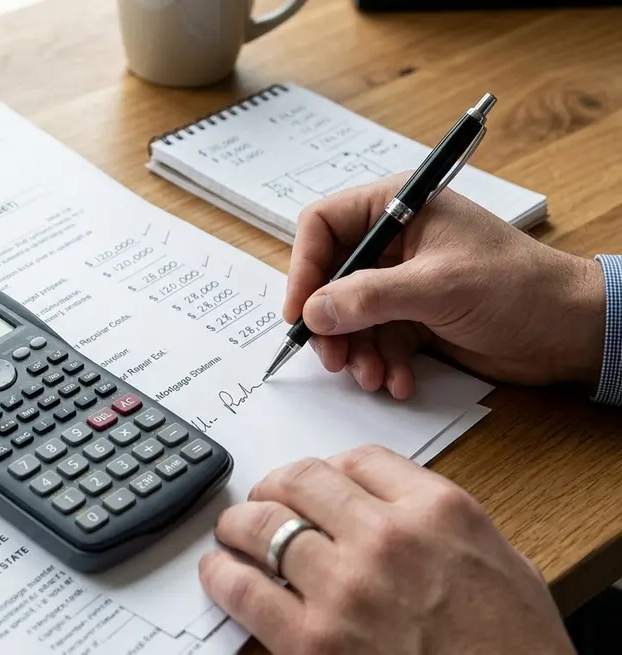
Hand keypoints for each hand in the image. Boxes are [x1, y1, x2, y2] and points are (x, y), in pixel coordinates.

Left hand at [198, 446, 573, 654]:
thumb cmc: (519, 650)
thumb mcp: (503, 563)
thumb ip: (440, 524)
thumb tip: (387, 507)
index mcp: (439, 511)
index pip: (360, 460)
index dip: (329, 469)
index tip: (317, 483)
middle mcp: (387, 537)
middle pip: (301, 480)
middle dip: (274, 487)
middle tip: (263, 501)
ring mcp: (346, 587)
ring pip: (262, 524)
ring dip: (239, 525)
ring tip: (233, 533)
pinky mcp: (313, 640)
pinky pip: (243, 589)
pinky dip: (222, 574)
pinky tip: (220, 572)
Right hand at [286, 176, 605, 397]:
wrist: (569, 331)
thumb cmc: (517, 288)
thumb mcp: (436, 287)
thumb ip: (369, 298)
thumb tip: (313, 312)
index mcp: (399, 207)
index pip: (323, 225)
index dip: (304, 267)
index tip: (300, 312)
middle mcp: (394, 240)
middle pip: (330, 276)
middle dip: (330, 322)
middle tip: (331, 357)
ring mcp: (402, 280)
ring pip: (349, 315)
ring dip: (356, 351)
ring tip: (372, 377)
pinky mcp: (412, 315)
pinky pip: (374, 338)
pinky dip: (380, 362)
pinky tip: (398, 380)